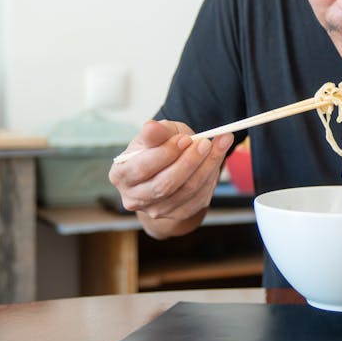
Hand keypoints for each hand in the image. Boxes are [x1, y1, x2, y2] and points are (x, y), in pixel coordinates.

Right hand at [108, 120, 233, 231]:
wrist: (168, 167)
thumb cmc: (159, 147)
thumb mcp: (156, 134)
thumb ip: (155, 132)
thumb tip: (151, 126)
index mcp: (121, 175)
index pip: (142, 167)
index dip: (166, 153)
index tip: (186, 138)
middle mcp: (134, 198)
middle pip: (165, 184)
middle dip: (189, 162)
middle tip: (206, 142)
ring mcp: (155, 210)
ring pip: (186, 191)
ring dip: (206, 167)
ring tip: (220, 144)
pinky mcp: (177, 214)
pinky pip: (198, 197)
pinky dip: (211, 176)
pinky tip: (217, 158)